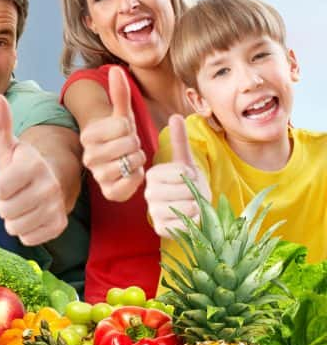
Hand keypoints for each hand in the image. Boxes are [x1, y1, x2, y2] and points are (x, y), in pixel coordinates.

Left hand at [0, 94, 66, 245]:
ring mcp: (56, 207)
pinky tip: (29, 217)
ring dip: (12, 219)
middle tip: (11, 195)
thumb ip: (0, 125)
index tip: (3, 180)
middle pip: (6, 210)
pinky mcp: (59, 225)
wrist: (46, 183)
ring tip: (18, 205)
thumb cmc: (18, 166)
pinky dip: (25, 231)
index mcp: (33, 165)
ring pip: (16, 226)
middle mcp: (49, 185)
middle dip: (3, 205)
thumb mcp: (7, 147)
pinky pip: (28, 238)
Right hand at [80, 66, 146, 201]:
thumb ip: (119, 94)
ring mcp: (98, 176)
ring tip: (129, 160)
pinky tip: (131, 173)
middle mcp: (89, 157)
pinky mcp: (110, 193)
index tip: (123, 133)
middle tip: (128, 148)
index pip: (122, 126)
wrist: (117, 163)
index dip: (130, 128)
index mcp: (88, 136)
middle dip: (135, 145)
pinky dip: (137, 177)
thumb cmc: (120, 136)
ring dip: (137, 160)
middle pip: (129, 144)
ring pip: (131, 162)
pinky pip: (132, 182)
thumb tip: (116, 69)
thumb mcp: (121, 115)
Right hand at [144, 114, 211, 237]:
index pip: (182, 173)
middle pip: (185, 190)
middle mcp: (148, 193)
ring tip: (190, 205)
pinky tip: (188, 218)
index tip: (187, 179)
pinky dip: (193, 222)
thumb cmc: (188, 183)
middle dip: (195, 193)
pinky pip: (185, 224)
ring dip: (196, 207)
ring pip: (186, 207)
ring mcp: (153, 212)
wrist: (191, 208)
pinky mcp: (161, 228)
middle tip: (190, 194)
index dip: (193, 176)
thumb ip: (180, 140)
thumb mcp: (185, 161)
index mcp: (152, 175)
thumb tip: (175, 115)